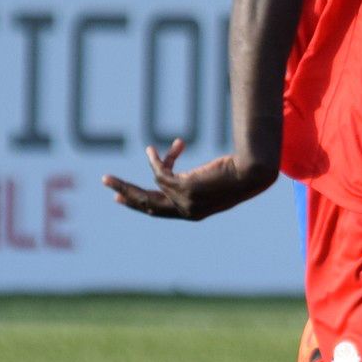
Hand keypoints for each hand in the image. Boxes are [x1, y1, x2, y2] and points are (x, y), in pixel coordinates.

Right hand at [102, 138, 271, 221]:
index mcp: (194, 212)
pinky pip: (160, 173)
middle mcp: (187, 211)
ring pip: (148, 190)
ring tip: (122, 168)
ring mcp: (185, 201)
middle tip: (107, 183)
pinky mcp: (184, 188)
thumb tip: (176, 165)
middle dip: (126, 194)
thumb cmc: (242, 172)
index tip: (124, 197)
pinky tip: (151, 150)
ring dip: (131, 181)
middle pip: (147, 205)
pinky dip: (155, 160)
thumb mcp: (214, 177)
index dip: (141, 203)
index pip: (161, 211)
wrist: (254, 172)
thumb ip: (195, 178)